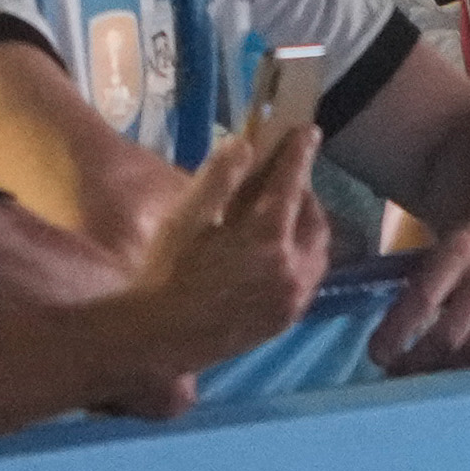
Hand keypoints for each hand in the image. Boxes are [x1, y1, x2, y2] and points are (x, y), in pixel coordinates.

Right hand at [116, 121, 328, 389]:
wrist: (152, 340)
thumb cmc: (163, 274)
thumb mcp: (185, 219)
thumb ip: (219, 179)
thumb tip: (245, 144)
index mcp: (266, 239)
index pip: (292, 184)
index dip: (299, 154)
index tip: (307, 130)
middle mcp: (291, 269)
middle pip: (313, 216)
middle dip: (302, 192)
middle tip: (284, 178)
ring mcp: (292, 298)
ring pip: (317, 248)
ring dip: (305, 224)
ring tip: (281, 213)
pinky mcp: (287, 318)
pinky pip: (309, 276)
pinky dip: (302, 255)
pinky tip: (278, 250)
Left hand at [369, 199, 469, 373]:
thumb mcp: (446, 247)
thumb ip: (424, 284)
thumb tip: (393, 339)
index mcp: (463, 247)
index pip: (423, 300)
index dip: (396, 334)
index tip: (378, 355)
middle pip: (451, 333)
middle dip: (418, 362)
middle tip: (400, 375)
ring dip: (448, 372)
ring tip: (430, 378)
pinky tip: (465, 371)